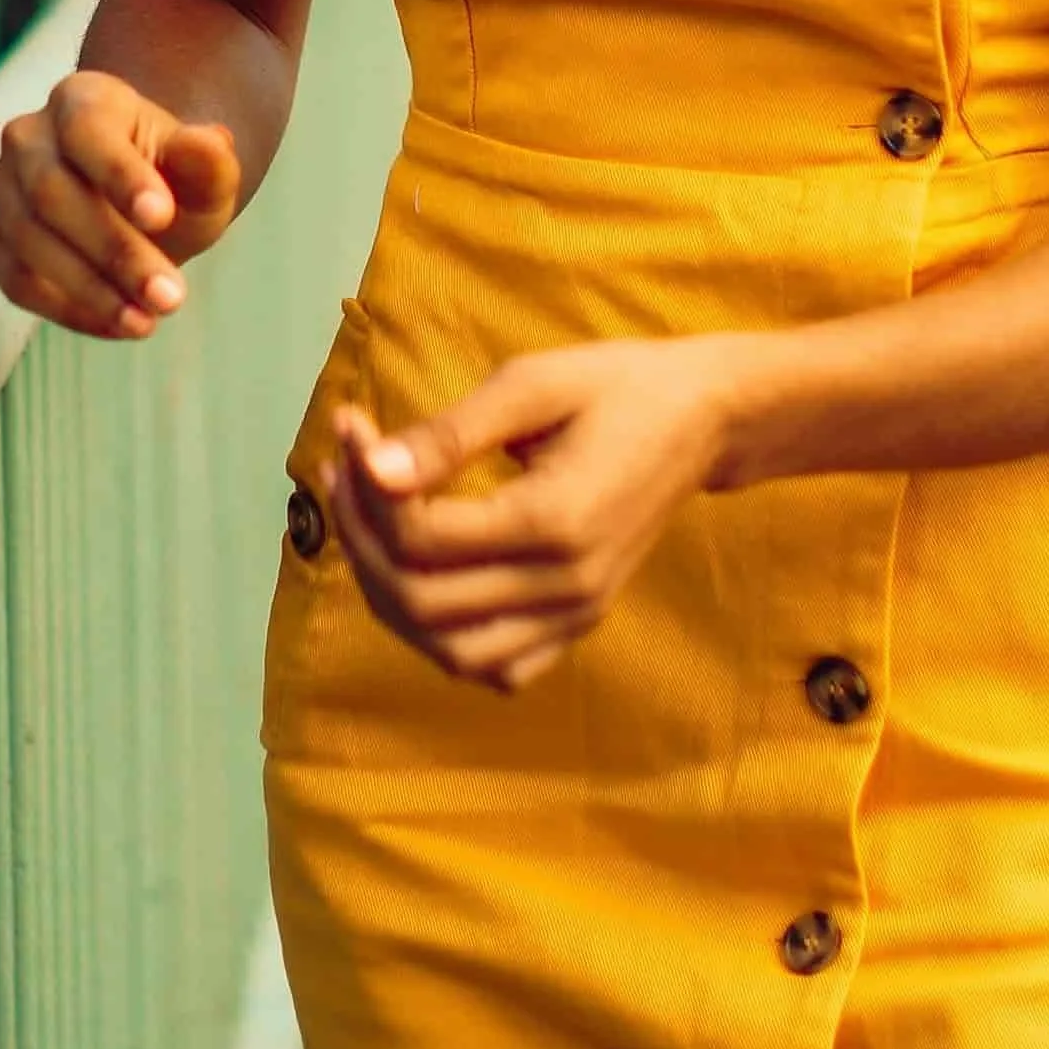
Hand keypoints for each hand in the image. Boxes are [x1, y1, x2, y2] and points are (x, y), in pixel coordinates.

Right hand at [0, 69, 240, 339]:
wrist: (139, 210)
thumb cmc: (173, 183)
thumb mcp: (204, 173)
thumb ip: (209, 160)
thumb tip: (212, 142)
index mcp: (80, 99)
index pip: (86, 129)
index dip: (119, 174)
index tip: (162, 217)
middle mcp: (28, 137)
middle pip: (52, 192)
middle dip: (114, 251)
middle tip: (171, 297)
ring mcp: (2, 190)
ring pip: (29, 241)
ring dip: (91, 289)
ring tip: (149, 321)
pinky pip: (17, 280)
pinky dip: (68, 310)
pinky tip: (118, 325)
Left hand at [325, 334, 762, 691]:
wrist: (704, 418)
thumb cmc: (617, 385)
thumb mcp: (532, 383)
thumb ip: (449, 434)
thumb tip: (369, 467)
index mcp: (554, 521)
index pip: (422, 538)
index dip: (366, 485)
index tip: (352, 426)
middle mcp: (566, 585)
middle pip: (421, 601)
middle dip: (361, 538)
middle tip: (343, 471)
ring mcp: (576, 612)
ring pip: (451, 652)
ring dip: (390, 596)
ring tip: (366, 526)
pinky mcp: (579, 620)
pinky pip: (497, 666)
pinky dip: (444, 638)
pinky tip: (424, 577)